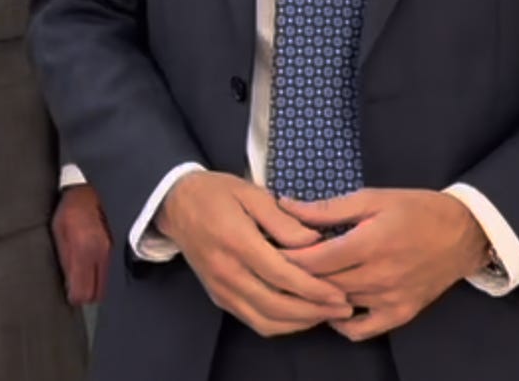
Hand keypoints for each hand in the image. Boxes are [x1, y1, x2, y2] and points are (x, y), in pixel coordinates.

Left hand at [52, 184, 112, 304]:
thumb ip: (64, 258)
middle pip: (98, 294)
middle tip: (78, 283)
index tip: (70, 291)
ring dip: (98, 284)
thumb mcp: (59, 229)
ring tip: (88, 273)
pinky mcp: (124, 249)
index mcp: (84, 248)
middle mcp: (103, 253)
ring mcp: (116, 252)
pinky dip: (108, 274)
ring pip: (109, 286)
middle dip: (87, 293)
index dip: (75, 296)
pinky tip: (99, 264)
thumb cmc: (74, 207)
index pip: (82, 293)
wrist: (98, 188)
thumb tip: (67, 285)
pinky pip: (116, 273)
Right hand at [157, 171, 353, 337]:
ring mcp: (221, 289)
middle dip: (313, 311)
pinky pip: (253, 320)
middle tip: (342, 309)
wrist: (176, 204)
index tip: (340, 294)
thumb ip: (282, 220)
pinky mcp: (219, 297)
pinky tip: (300, 315)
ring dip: (299, 323)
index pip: (281, 275)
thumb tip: (315, 242)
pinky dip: (280, 324)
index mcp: (236, 242)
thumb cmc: (216, 193)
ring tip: (326, 314)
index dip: (314, 289)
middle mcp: (227, 272)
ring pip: (265, 320)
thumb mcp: (251, 193)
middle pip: (276, 305)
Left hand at [282, 188, 488, 341]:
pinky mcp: (400, 314)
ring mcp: (390, 299)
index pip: (316, 259)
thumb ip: (327, 208)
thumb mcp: (372, 198)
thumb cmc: (415, 209)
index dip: (288, 256)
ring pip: (337, 304)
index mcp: (370, 243)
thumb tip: (286, 206)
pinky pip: (361, 330)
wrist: (463, 233)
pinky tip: (330, 305)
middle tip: (273, 264)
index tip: (267, 248)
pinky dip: (340, 322)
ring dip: (314, 295)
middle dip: (295, 275)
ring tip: (296, 281)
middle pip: (322, 284)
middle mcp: (379, 276)